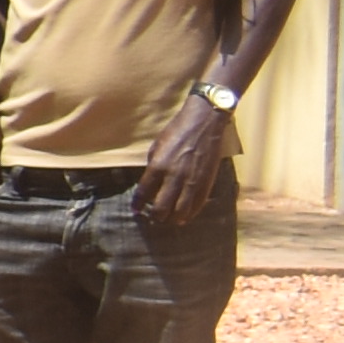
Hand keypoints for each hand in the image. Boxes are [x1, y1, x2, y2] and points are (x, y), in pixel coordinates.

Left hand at [137, 96, 235, 229]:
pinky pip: (198, 205)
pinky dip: (190, 213)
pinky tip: (184, 216)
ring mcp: (193, 182)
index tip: (136, 210)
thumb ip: (153, 167)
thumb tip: (150, 184)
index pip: (144, 194)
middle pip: (162, 208)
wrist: (204, 123)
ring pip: (181, 212)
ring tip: (168, 219)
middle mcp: (175, 177)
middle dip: (155, 216)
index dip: (138, 205)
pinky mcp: (207, 183)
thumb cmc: (177, 131)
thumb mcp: (157, 147)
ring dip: (172, 219)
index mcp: (158, 167)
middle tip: (152, 217)